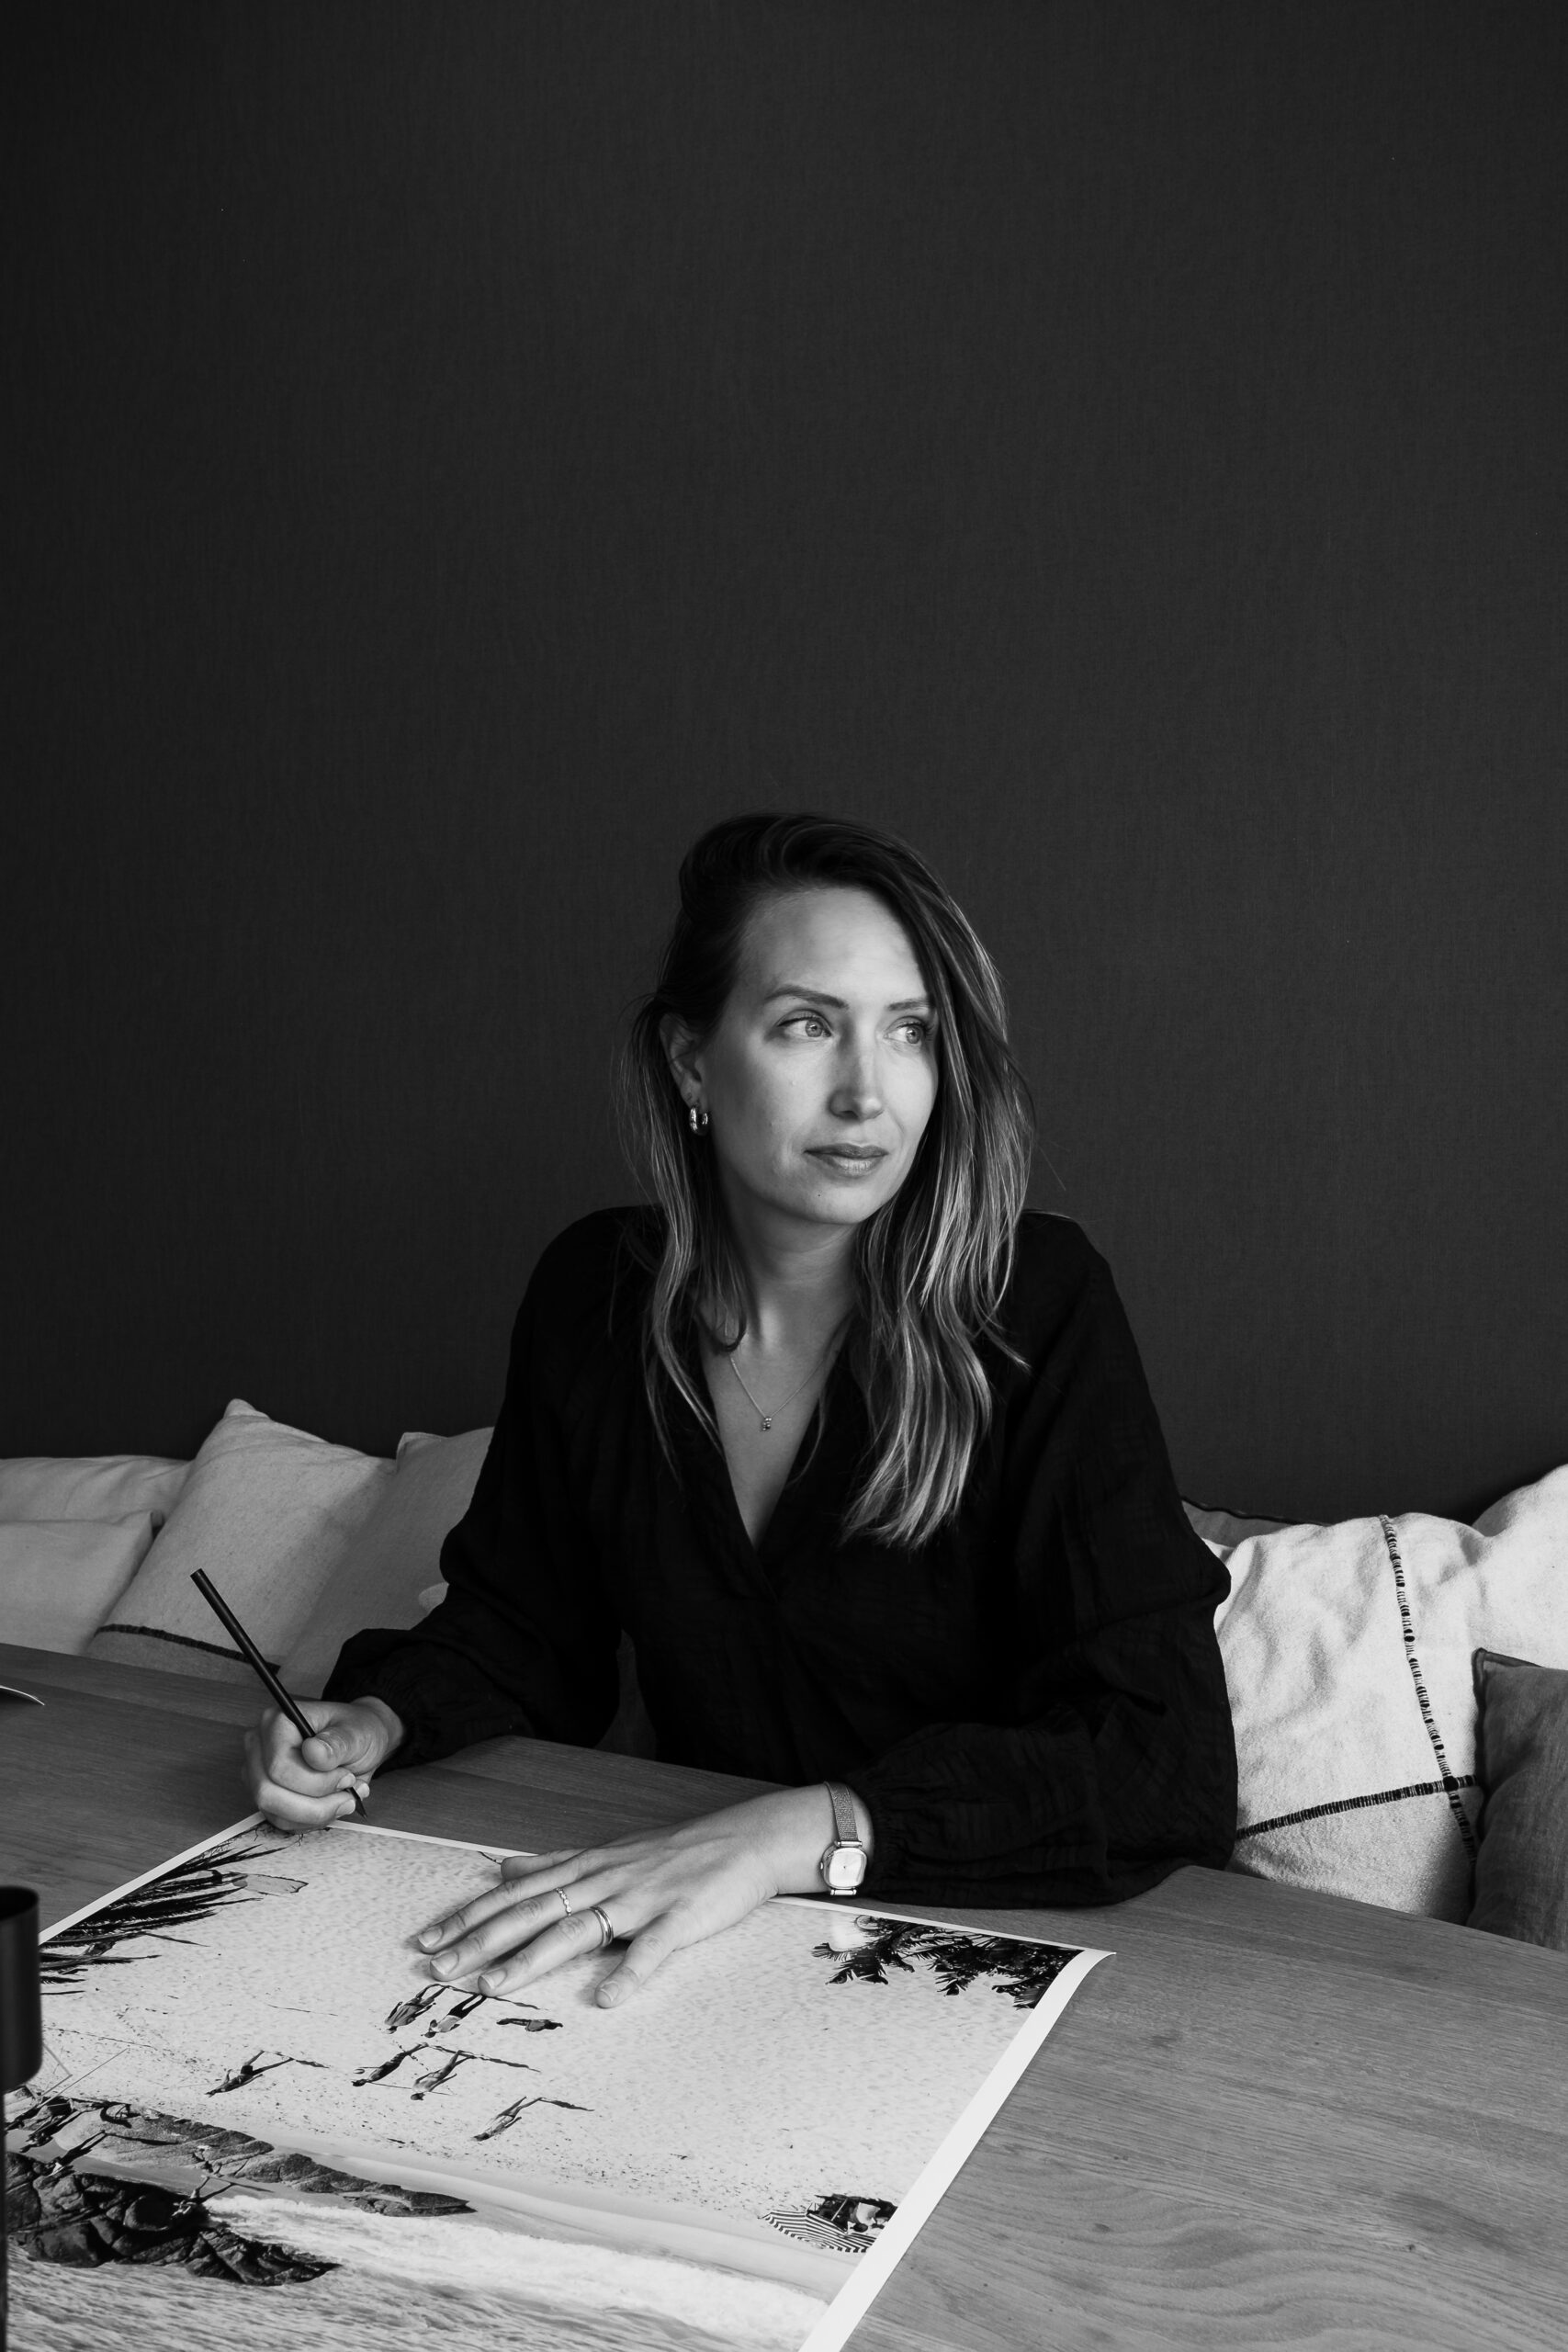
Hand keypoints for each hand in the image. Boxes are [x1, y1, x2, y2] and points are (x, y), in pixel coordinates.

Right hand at [244, 1696, 404, 1829]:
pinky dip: (310, 1820)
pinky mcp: (266, 1794)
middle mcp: (260, 1746)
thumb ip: (337, 1743)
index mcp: (278, 1722)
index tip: (347, 1778)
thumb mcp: (358, 1733)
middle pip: (268, 1793)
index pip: (280, 1766)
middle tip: (348, 1795)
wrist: (358, 1742)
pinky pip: (281, 1820)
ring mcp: (258, 1772)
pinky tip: (330, 1803)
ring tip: (344, 1798)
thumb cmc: (356, 1732)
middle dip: (314, 1805)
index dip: (317, 1782)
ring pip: (274, 1812)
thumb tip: (313, 1752)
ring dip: (315, 1814)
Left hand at [415, 1783, 871, 2010]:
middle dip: (482, 1940)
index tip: (427, 1939)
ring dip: (533, 1957)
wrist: (746, 1838)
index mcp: (587, 1868)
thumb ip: (555, 1864)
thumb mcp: (608, 1851)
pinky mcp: (681, 1917)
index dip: (471, 1916)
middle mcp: (605, 1880)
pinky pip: (653, 1949)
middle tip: (437, 1966)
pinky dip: (630, 1973)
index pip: (517, 1894)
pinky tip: (607, 2000)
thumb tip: (503, 1867)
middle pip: (534, 1911)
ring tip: (494, 1986)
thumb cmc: (676, 1852)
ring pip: (579, 1929)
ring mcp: (642, 1898)